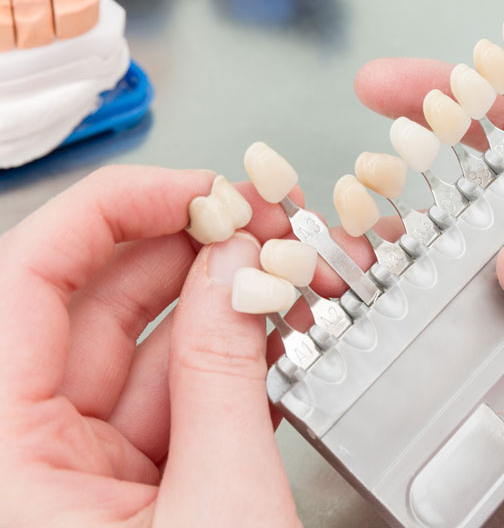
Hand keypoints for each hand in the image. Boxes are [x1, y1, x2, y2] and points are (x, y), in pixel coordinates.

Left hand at [0, 166, 319, 526]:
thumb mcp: (221, 503)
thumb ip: (224, 378)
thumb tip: (238, 272)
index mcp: (5, 460)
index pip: (26, 283)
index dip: (112, 212)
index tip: (195, 191)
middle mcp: (29, 456)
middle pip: (97, 309)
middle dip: (191, 256)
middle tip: (262, 226)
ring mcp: (83, 472)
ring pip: (149, 354)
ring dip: (227, 311)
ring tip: (290, 279)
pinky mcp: (133, 486)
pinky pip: (176, 401)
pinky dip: (231, 368)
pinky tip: (279, 339)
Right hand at [355, 58, 503, 525]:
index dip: (472, 115)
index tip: (406, 98)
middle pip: (485, 238)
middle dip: (411, 220)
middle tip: (360, 218)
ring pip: (469, 319)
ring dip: (409, 305)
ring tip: (361, 291)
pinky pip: (484, 406)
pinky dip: (441, 395)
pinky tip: (412, 376)